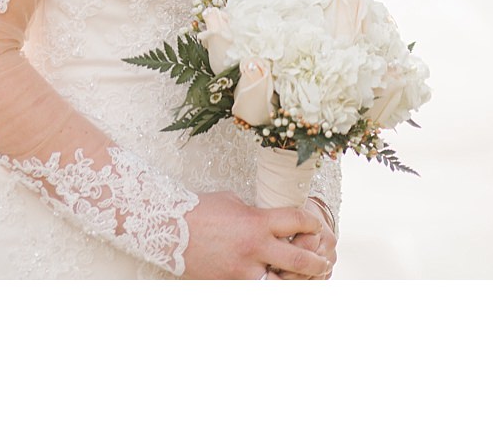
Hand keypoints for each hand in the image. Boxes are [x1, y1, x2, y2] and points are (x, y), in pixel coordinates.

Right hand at [180, 191, 331, 279]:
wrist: (168, 228)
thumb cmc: (203, 209)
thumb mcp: (237, 202)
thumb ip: (260, 214)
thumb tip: (277, 222)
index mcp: (258, 221)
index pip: (300, 222)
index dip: (315, 225)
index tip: (319, 228)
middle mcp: (254, 248)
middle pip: (300, 260)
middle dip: (317, 264)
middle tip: (324, 264)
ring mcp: (242, 270)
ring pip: (281, 285)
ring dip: (296, 283)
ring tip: (304, 281)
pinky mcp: (229, 284)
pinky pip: (256, 290)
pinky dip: (268, 287)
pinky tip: (275, 285)